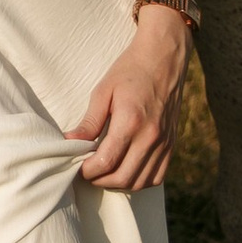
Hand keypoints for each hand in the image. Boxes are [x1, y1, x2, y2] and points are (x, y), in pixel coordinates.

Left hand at [72, 8, 188, 190]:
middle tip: (87, 172)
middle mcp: (151, 136)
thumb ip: (89, 121)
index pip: (107, 161)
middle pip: (123, 177)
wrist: (164, 59)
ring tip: (103, 173)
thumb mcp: (103, 91)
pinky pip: (157, 176)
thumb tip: (70, 142)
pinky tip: (125, 170)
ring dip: (118, 183)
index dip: (88, 170)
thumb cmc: (130, 71)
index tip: (78, 167)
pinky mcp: (172, 144)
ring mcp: (164, 143)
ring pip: (140, 182)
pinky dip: (139, 181)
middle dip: (100, 180)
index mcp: (131, 121)